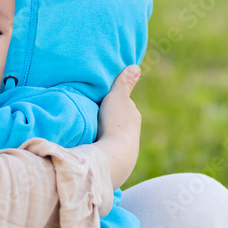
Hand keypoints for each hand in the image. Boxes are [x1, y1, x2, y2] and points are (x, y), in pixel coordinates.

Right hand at [95, 65, 141, 187]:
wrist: (115, 156)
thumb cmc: (115, 124)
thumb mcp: (116, 97)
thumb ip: (124, 83)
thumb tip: (135, 66)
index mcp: (134, 115)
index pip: (124, 105)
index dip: (113, 102)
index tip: (102, 101)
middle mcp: (134, 131)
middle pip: (119, 121)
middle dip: (110, 119)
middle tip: (93, 116)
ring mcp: (128, 148)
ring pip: (114, 136)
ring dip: (105, 134)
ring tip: (91, 133)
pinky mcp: (119, 161)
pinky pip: (109, 149)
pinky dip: (103, 146)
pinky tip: (93, 147)